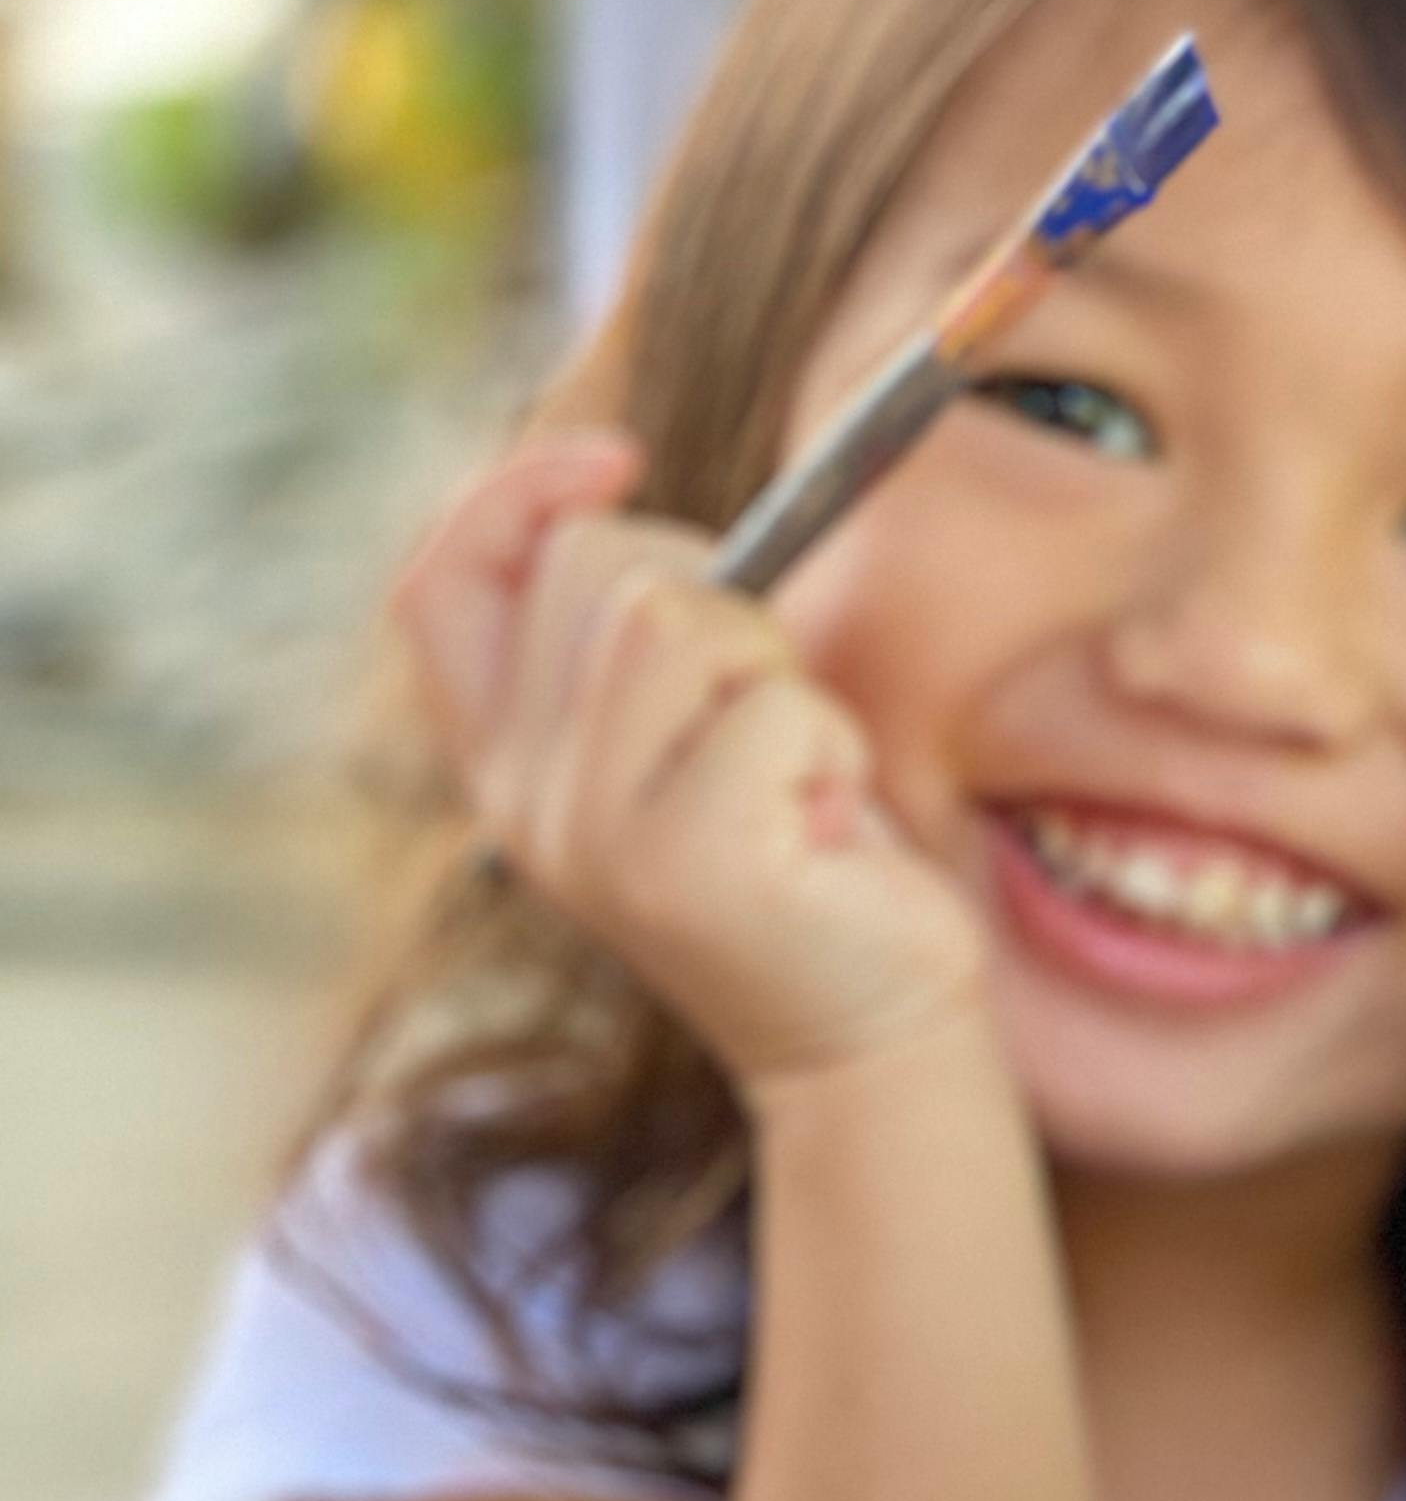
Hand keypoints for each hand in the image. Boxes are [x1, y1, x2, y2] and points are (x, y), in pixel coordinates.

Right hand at [391, 431, 991, 1085]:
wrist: (869, 1040)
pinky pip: (775, 710)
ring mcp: (594, 837)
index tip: (616, 461)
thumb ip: (626, 635)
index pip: (441, 585)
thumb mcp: (688, 733)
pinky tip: (828, 831)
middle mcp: (525, 802)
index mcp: (506, 765)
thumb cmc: (801, 865)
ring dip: (777, 673)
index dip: (513, 496)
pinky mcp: (685, 864)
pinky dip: (833, 746)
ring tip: (797, 775)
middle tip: (764, 706)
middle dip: (712, 591)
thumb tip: (602, 472)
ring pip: (677, 621)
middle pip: (594, 568)